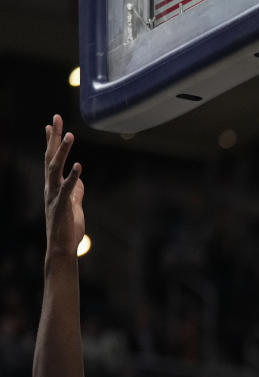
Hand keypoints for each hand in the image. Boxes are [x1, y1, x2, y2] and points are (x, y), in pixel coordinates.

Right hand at [44, 114, 84, 256]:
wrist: (62, 248)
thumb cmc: (67, 228)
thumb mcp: (74, 205)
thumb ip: (75, 191)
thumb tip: (78, 179)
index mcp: (53, 186)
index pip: (51, 160)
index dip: (52, 142)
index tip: (52, 124)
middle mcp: (50, 188)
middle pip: (50, 158)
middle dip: (54, 138)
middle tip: (57, 118)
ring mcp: (54, 196)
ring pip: (55, 169)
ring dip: (62, 152)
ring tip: (70, 135)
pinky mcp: (62, 207)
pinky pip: (67, 189)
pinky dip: (73, 177)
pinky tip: (78, 165)